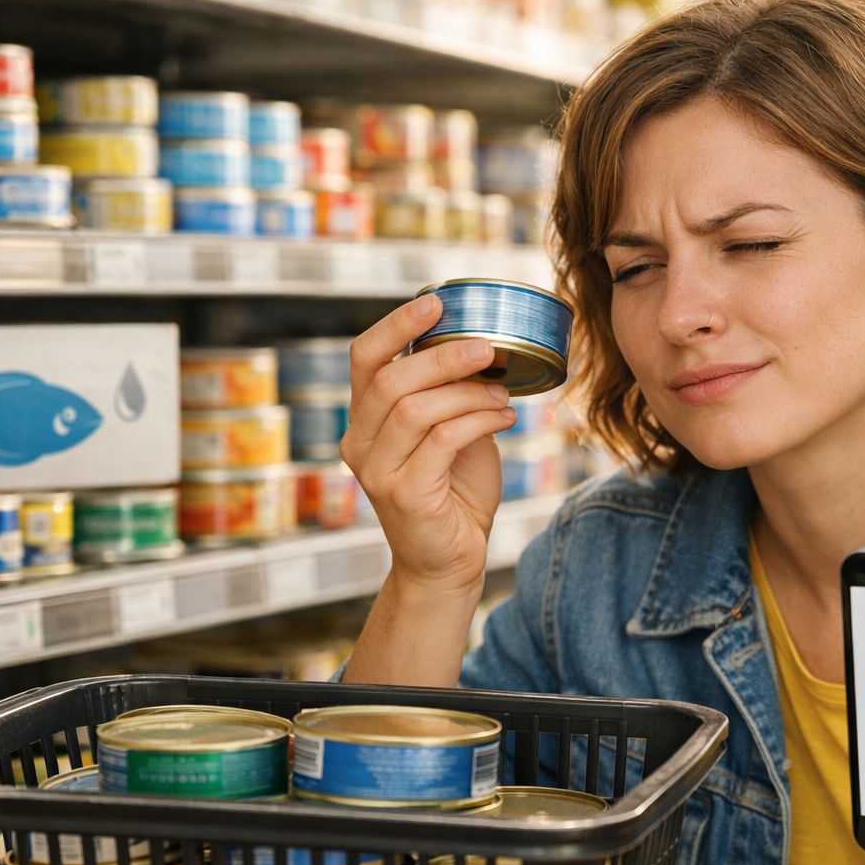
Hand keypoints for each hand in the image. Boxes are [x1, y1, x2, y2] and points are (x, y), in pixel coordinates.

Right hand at [340, 293, 516, 594]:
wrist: (448, 563)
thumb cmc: (453, 494)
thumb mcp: (450, 434)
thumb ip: (451, 397)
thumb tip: (484, 349)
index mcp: (364, 421)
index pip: (364, 359)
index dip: (396, 324)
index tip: (436, 301)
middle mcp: (359, 444)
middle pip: (391, 380)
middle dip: (443, 357)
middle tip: (488, 348)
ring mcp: (376, 471)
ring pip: (415, 409)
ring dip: (467, 393)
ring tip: (503, 393)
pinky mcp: (403, 494)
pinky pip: (441, 440)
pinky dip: (478, 421)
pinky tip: (505, 418)